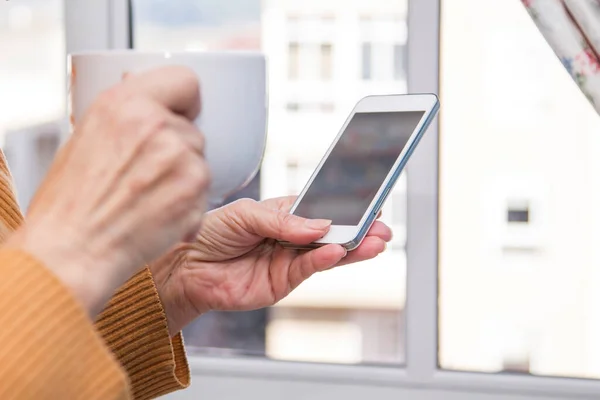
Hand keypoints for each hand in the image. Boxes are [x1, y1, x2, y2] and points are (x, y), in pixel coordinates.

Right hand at [5, 66, 209, 315]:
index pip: (185, 80)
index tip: (180, 114)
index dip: (185, 101)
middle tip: (147, 174)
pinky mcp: (196, 189)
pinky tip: (158, 215)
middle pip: (192, 129)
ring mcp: (179, 157)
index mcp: (124, 102)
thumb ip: (126, 114)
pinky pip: (205, 191)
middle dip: (177, 150)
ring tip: (148, 198)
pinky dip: (189, 205)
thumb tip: (146, 95)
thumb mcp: (87, 137)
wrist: (73, 250)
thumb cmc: (72, 202)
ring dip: (184, 178)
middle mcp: (155, 124)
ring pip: (200, 160)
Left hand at [151, 197, 391, 335]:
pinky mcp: (282, 282)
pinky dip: (324, 260)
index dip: (344, 206)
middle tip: (382, 226)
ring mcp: (288, 260)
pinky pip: (308, 269)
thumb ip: (282, 219)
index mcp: (284, 214)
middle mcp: (291, 237)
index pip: (321, 208)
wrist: (185, 267)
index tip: (370, 201)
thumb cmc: (210, 233)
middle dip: (358, 229)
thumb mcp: (245, 214)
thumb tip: (319, 224)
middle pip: (331, 232)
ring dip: (352, 247)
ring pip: (327, 253)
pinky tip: (338, 252)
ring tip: (374, 241)